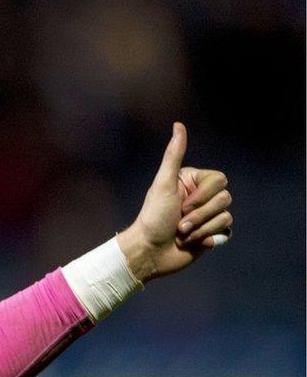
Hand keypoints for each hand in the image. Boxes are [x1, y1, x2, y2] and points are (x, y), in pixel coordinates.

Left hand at [117, 123, 232, 282]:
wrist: (150, 252)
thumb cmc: (153, 217)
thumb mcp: (163, 184)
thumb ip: (173, 155)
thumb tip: (178, 124)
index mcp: (192, 181)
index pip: (220, 180)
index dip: (203, 195)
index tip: (181, 205)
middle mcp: (201, 196)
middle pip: (225, 198)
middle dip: (200, 215)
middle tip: (179, 224)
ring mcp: (207, 215)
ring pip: (226, 216)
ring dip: (201, 229)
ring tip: (182, 234)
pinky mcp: (211, 233)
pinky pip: (227, 232)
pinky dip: (208, 239)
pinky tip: (193, 243)